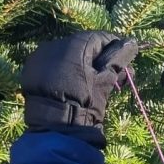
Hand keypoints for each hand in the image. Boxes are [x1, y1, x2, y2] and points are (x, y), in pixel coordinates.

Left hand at [21, 32, 138, 135]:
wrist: (56, 126)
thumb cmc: (86, 103)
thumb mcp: (105, 82)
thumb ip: (118, 59)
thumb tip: (131, 43)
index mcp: (75, 45)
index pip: (99, 37)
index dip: (114, 48)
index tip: (123, 61)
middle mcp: (55, 44)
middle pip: (82, 45)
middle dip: (97, 57)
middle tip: (111, 74)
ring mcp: (40, 56)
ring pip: (67, 53)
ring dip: (80, 63)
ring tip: (90, 81)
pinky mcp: (32, 68)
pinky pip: (53, 63)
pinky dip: (64, 69)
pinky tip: (72, 83)